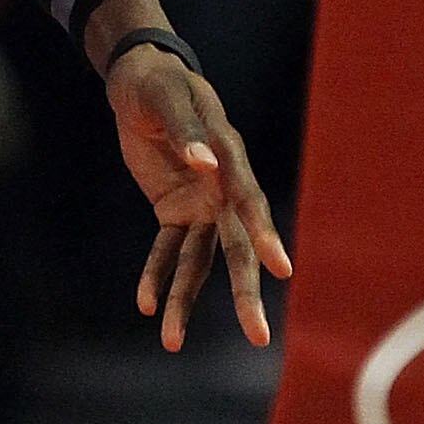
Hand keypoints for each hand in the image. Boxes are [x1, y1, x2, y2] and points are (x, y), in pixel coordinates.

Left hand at [104, 45, 292, 352]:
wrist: (141, 83)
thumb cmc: (161, 85)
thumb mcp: (168, 99)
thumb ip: (187, 132)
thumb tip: (205, 163)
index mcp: (229, 158)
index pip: (249, 201)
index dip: (264, 233)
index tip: (281, 269)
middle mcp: (222, 189)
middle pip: (236, 247)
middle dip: (244, 292)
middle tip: (258, 337)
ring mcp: (201, 205)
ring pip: (198, 261)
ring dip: (184, 300)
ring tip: (170, 341)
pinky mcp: (175, 211)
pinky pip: (167, 250)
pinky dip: (155, 275)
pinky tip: (146, 305)